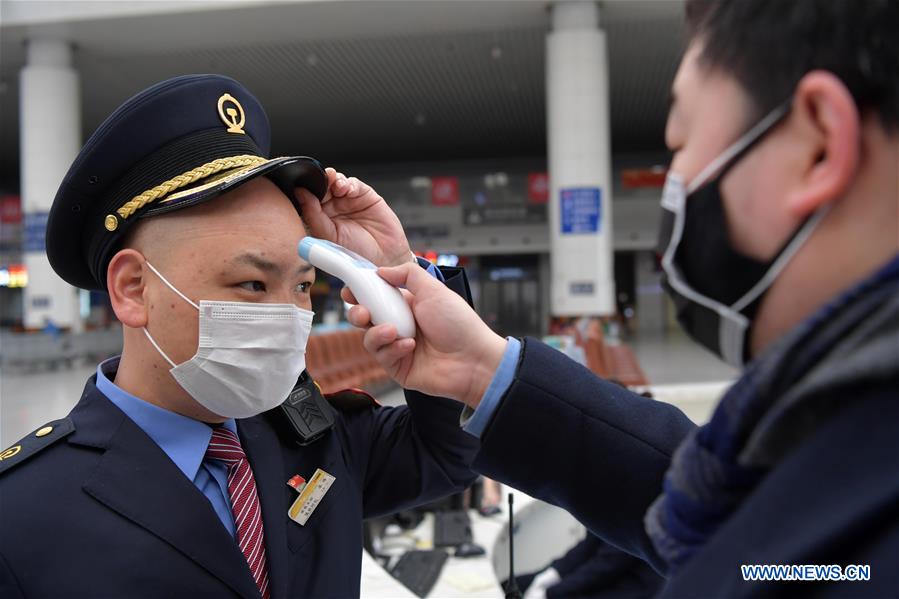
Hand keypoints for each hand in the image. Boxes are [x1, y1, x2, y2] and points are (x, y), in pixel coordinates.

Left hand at [295, 168, 413, 266]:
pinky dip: (349, 183)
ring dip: (334, 180)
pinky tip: (348, 190)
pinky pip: (354, 184)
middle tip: (321, 181)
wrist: (384, 259)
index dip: (306, 191)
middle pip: (322, 188)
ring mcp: (348, 201)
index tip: (303, 185)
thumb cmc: (356, 254)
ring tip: (336, 185)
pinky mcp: (364, 196)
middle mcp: (332, 209)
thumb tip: (300, 193)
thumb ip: (313, 215)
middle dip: (320, 181)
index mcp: (319, 219)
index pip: (308, 200)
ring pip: (336, 182)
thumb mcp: (329, 237)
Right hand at [342, 262, 506, 407]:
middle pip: (365, 318)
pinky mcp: (398, 367)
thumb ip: (407, 274)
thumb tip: (381, 270)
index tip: (350, 290)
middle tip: (363, 314)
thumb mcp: (433, 290)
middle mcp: (400, 325)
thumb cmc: (460, 325)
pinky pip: (382, 357)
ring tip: (395, 331)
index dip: (360, 293)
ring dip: (378, 333)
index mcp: (407, 305)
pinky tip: (410, 347)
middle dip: (358, 314)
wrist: (474, 360)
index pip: (375, 296)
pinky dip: (393, 349)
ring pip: (369, 338)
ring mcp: (398, 347)